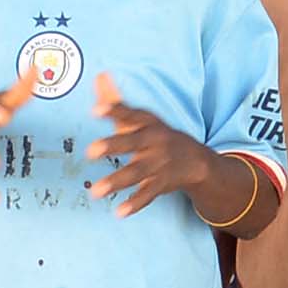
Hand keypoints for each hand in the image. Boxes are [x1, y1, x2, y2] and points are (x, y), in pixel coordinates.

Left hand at [92, 72, 226, 219]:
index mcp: (147, 123)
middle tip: (90, 151)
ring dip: (117, 181)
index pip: (130, 114)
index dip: (114, 111)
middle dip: (113, 146)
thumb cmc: (158, 136)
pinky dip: (135, 203)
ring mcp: (159, 164)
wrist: (197, 160)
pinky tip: (119, 211)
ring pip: (137, 172)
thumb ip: (116, 101)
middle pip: (132, 143)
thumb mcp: (141, 118)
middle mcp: (154, 142)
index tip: (96, 109)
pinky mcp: (162, 183)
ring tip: (95, 191)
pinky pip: (148, 194)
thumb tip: (99, 75)